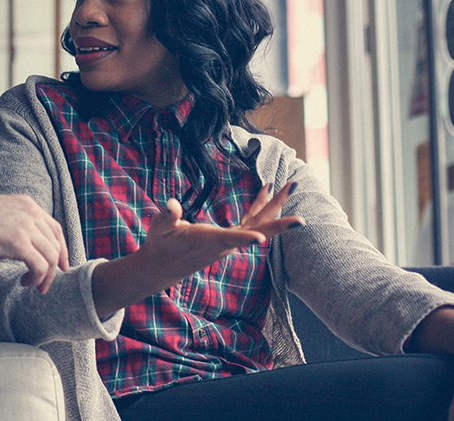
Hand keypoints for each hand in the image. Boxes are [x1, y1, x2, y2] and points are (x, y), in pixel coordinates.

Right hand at [0, 192, 69, 293]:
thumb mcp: (1, 213)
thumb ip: (16, 223)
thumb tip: (25, 244)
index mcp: (28, 205)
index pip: (56, 229)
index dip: (62, 250)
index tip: (61, 267)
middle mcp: (31, 213)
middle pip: (56, 244)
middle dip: (55, 268)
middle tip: (45, 284)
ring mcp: (26, 227)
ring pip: (51, 257)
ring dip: (45, 276)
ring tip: (34, 285)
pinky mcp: (18, 243)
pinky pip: (40, 266)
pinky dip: (36, 278)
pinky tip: (24, 282)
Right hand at [92, 182, 303, 317]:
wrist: (162, 267)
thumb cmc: (160, 245)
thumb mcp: (159, 228)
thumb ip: (167, 216)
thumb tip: (171, 204)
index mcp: (207, 241)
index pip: (229, 239)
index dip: (245, 239)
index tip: (262, 239)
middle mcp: (224, 243)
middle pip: (258, 228)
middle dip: (278, 213)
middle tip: (293, 191)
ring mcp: (228, 241)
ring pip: (258, 223)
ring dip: (274, 204)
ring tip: (290, 185)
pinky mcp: (227, 238)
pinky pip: (249, 221)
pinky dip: (259, 206)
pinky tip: (266, 193)